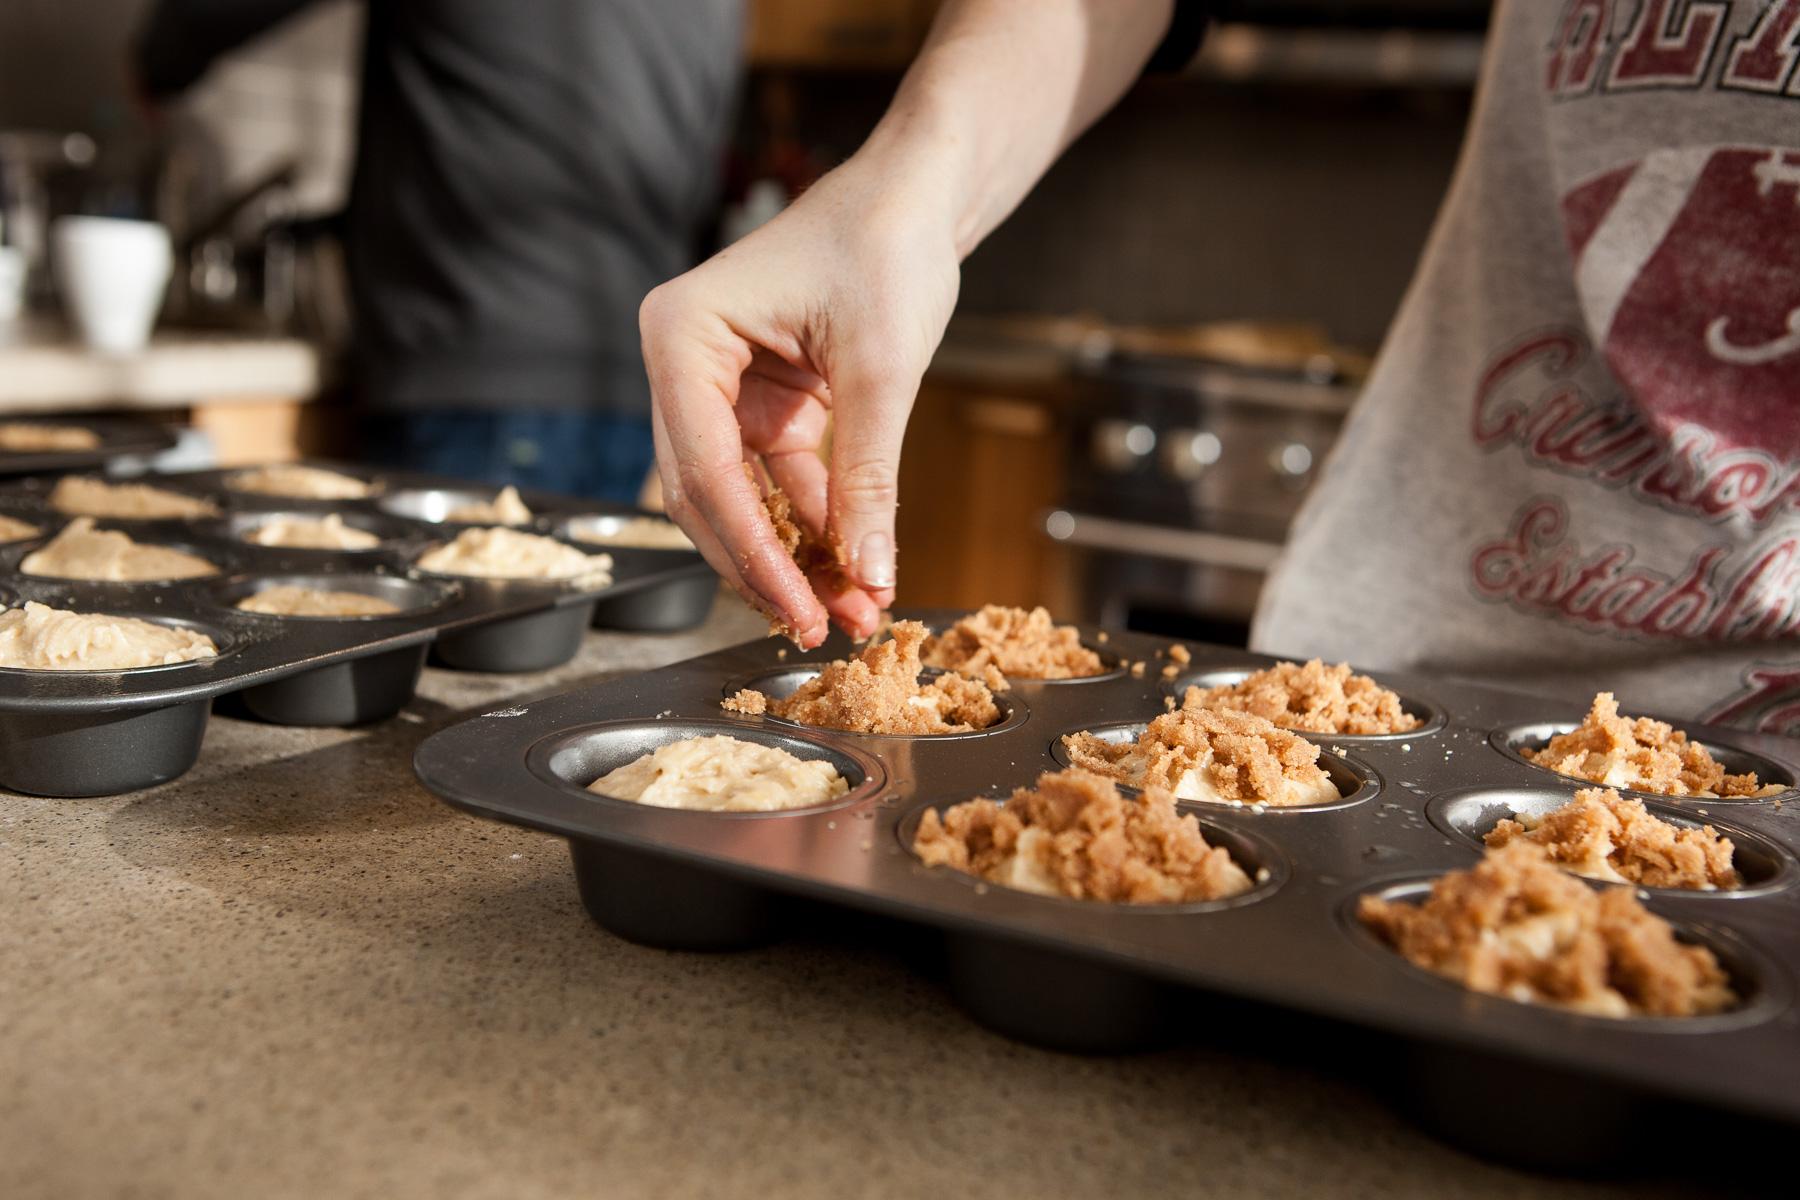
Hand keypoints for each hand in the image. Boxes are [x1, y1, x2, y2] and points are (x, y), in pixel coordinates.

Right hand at [640, 160, 959, 646]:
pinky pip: (777, 485)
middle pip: (706, 495)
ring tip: (847, 610)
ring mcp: (719, 390)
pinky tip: (852, 569)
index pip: (702, 466)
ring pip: (740, 501)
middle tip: (817, 627)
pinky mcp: (762, 408)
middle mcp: (683, 365)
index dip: (750, 548)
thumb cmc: (887, 243)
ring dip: (791, 557)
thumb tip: (867, 575)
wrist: (916, 194)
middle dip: (765, 566)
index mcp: (681, 334)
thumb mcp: (881, 366)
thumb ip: (867, 476)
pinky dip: (813, 527)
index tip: (798, 607)